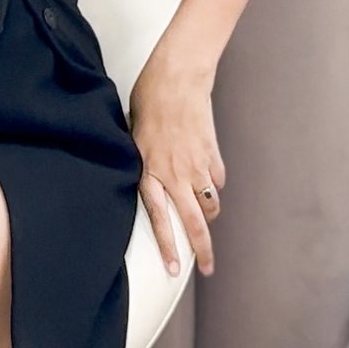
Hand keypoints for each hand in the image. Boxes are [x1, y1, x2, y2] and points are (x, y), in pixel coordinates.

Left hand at [128, 45, 225, 277]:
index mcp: (149, 169)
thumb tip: (144, 178)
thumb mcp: (132, 134)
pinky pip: (216, 179)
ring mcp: (197, 165)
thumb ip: (140, 161)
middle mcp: (175, 173)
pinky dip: (213, 183)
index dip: (168, 246)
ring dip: (207, 214)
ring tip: (203, 218)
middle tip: (206, 268)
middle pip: (194, 222)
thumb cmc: (148, 102)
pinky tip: (205, 175)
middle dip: (202, 250)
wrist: (177, 79)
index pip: (159, 217)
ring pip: (210, 204)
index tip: (174, 268)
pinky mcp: (213, 155)